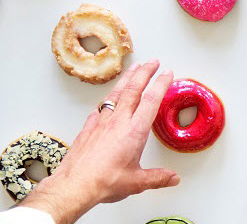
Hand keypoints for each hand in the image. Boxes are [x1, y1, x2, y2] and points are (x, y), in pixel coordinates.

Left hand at [19, 60, 177, 223]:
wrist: (74, 185)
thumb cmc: (103, 182)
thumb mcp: (137, 182)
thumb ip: (157, 178)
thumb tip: (172, 178)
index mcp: (134, 131)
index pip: (151, 100)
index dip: (161, 83)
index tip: (167, 73)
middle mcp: (118, 122)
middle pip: (133, 89)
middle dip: (145, 72)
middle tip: (153, 61)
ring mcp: (101, 122)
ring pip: (116, 93)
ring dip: (127, 78)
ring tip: (133, 68)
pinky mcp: (89, 127)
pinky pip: (101, 106)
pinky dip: (109, 96)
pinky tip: (110, 97)